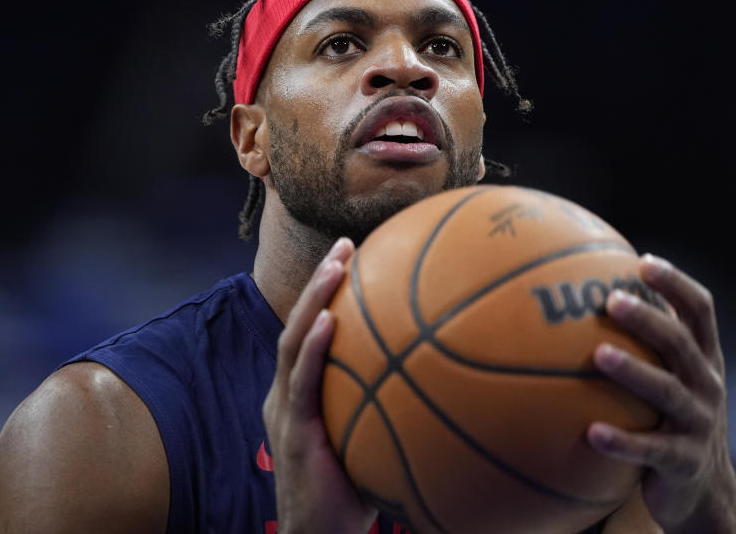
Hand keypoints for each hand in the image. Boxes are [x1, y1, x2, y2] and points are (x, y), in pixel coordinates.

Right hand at [262, 238, 377, 533]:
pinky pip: (301, 384)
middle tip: (345, 244)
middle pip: (299, 324)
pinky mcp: (293, 433)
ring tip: (335, 264)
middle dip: (320, 281)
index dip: (327, 294)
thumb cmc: (353, 492)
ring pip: (293, 343)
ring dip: (313, 299)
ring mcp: (286, 411)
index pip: (312, 333)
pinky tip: (329, 321)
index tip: (356, 257)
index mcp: (303, 393)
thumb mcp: (373, 439)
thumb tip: (450, 376)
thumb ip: (392, 405)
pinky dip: (312, 349)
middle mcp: (288, 394)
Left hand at [587, 255, 735, 533]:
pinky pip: (651, 450)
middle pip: (681, 344)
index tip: (643, 262)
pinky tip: (590, 433)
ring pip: (667, 392)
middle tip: (612, 300)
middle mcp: (708, 386)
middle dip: (649, 319)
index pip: (701, 310)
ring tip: (598, 355)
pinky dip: (622, 441)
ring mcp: (700, 424)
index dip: (676, 283)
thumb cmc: (674, 419)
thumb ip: (648, 343)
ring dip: (633, 371)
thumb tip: (589, 296)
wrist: (705, 491)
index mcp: (705, 359)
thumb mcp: (673, 379)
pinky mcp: (684, 462)